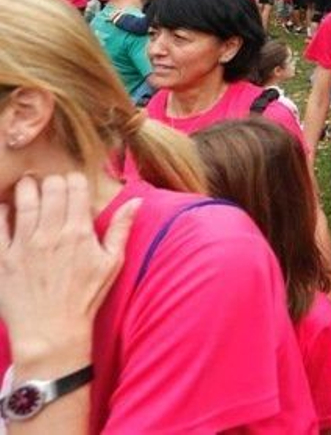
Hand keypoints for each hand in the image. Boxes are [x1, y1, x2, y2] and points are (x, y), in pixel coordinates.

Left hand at [0, 174, 136, 365]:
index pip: (75, 186)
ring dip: (26, 188)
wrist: (52, 332)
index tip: (72, 185)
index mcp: (79, 233)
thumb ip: (121, 228)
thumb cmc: (85, 298)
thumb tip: (136, 200)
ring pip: (24, 200)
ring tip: (28, 187)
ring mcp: (26, 246)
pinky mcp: (4, 258)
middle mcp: (52, 235)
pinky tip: (7, 209)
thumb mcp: (111, 263)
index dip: (73, 180)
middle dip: (51, 181)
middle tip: (50, 186)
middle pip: (50, 188)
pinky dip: (2, 211)